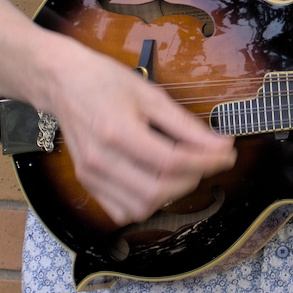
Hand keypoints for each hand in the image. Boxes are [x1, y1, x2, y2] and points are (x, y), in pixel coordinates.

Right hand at [46, 41, 236, 225]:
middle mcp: (101, 160)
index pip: (171, 161)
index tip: (227, 154)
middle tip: (210, 160)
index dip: (206, 161)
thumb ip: (184, 123)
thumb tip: (219, 143)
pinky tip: (158, 182)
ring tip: (186, 170)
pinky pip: (122, 211)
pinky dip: (146, 203)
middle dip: (193, 178)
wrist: (64, 83)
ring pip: (141, 207)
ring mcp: (91, 176)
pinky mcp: (87, 184)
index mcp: (117, 131)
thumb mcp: (149, 93)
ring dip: (171, 194)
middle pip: (157, 189)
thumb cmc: (106, 81)